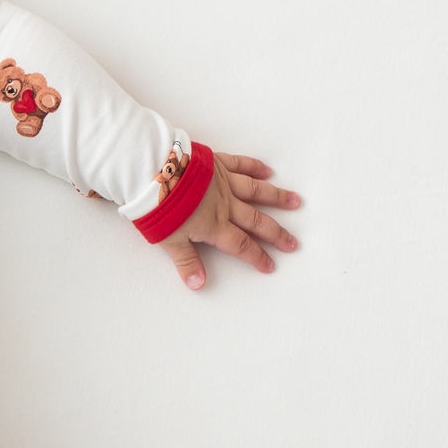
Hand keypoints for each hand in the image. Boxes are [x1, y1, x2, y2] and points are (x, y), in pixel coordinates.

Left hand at [161, 151, 299, 290]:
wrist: (152, 172)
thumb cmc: (157, 206)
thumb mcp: (168, 241)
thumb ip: (186, 262)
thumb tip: (199, 284)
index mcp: (214, 225)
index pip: (240, 245)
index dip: (257, 256)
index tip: (270, 265)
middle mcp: (224, 204)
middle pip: (256, 220)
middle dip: (276, 233)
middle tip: (292, 242)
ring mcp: (222, 182)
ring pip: (256, 191)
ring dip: (277, 197)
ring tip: (296, 202)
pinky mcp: (216, 163)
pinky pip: (241, 165)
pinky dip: (255, 167)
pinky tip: (268, 171)